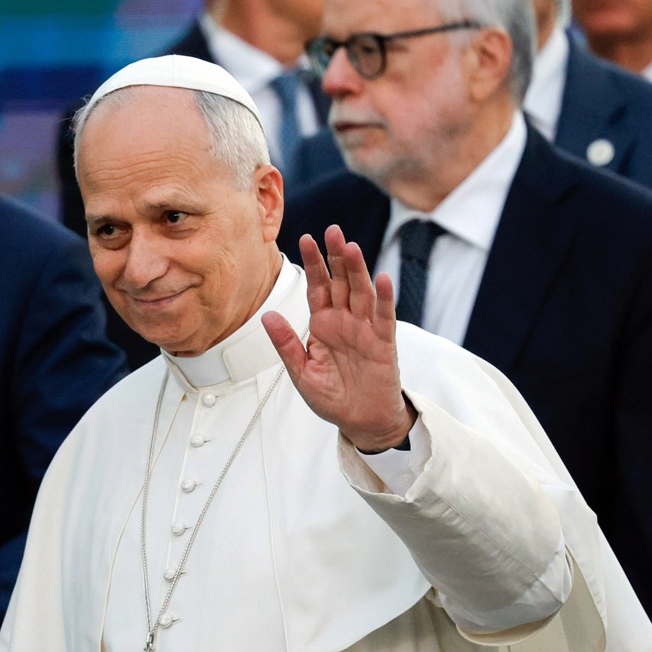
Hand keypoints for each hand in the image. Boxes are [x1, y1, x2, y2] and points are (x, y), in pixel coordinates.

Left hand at [263, 225, 413, 452]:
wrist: (360, 421)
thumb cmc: (331, 397)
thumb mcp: (301, 373)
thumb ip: (286, 344)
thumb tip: (267, 315)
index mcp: (322, 324)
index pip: (317, 287)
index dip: (313, 263)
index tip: (304, 237)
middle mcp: (344, 321)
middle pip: (340, 282)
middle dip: (336, 256)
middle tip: (332, 230)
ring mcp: (365, 329)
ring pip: (361, 292)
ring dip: (357, 270)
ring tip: (351, 247)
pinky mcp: (384, 343)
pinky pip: (385, 317)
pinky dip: (385, 298)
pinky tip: (383, 278)